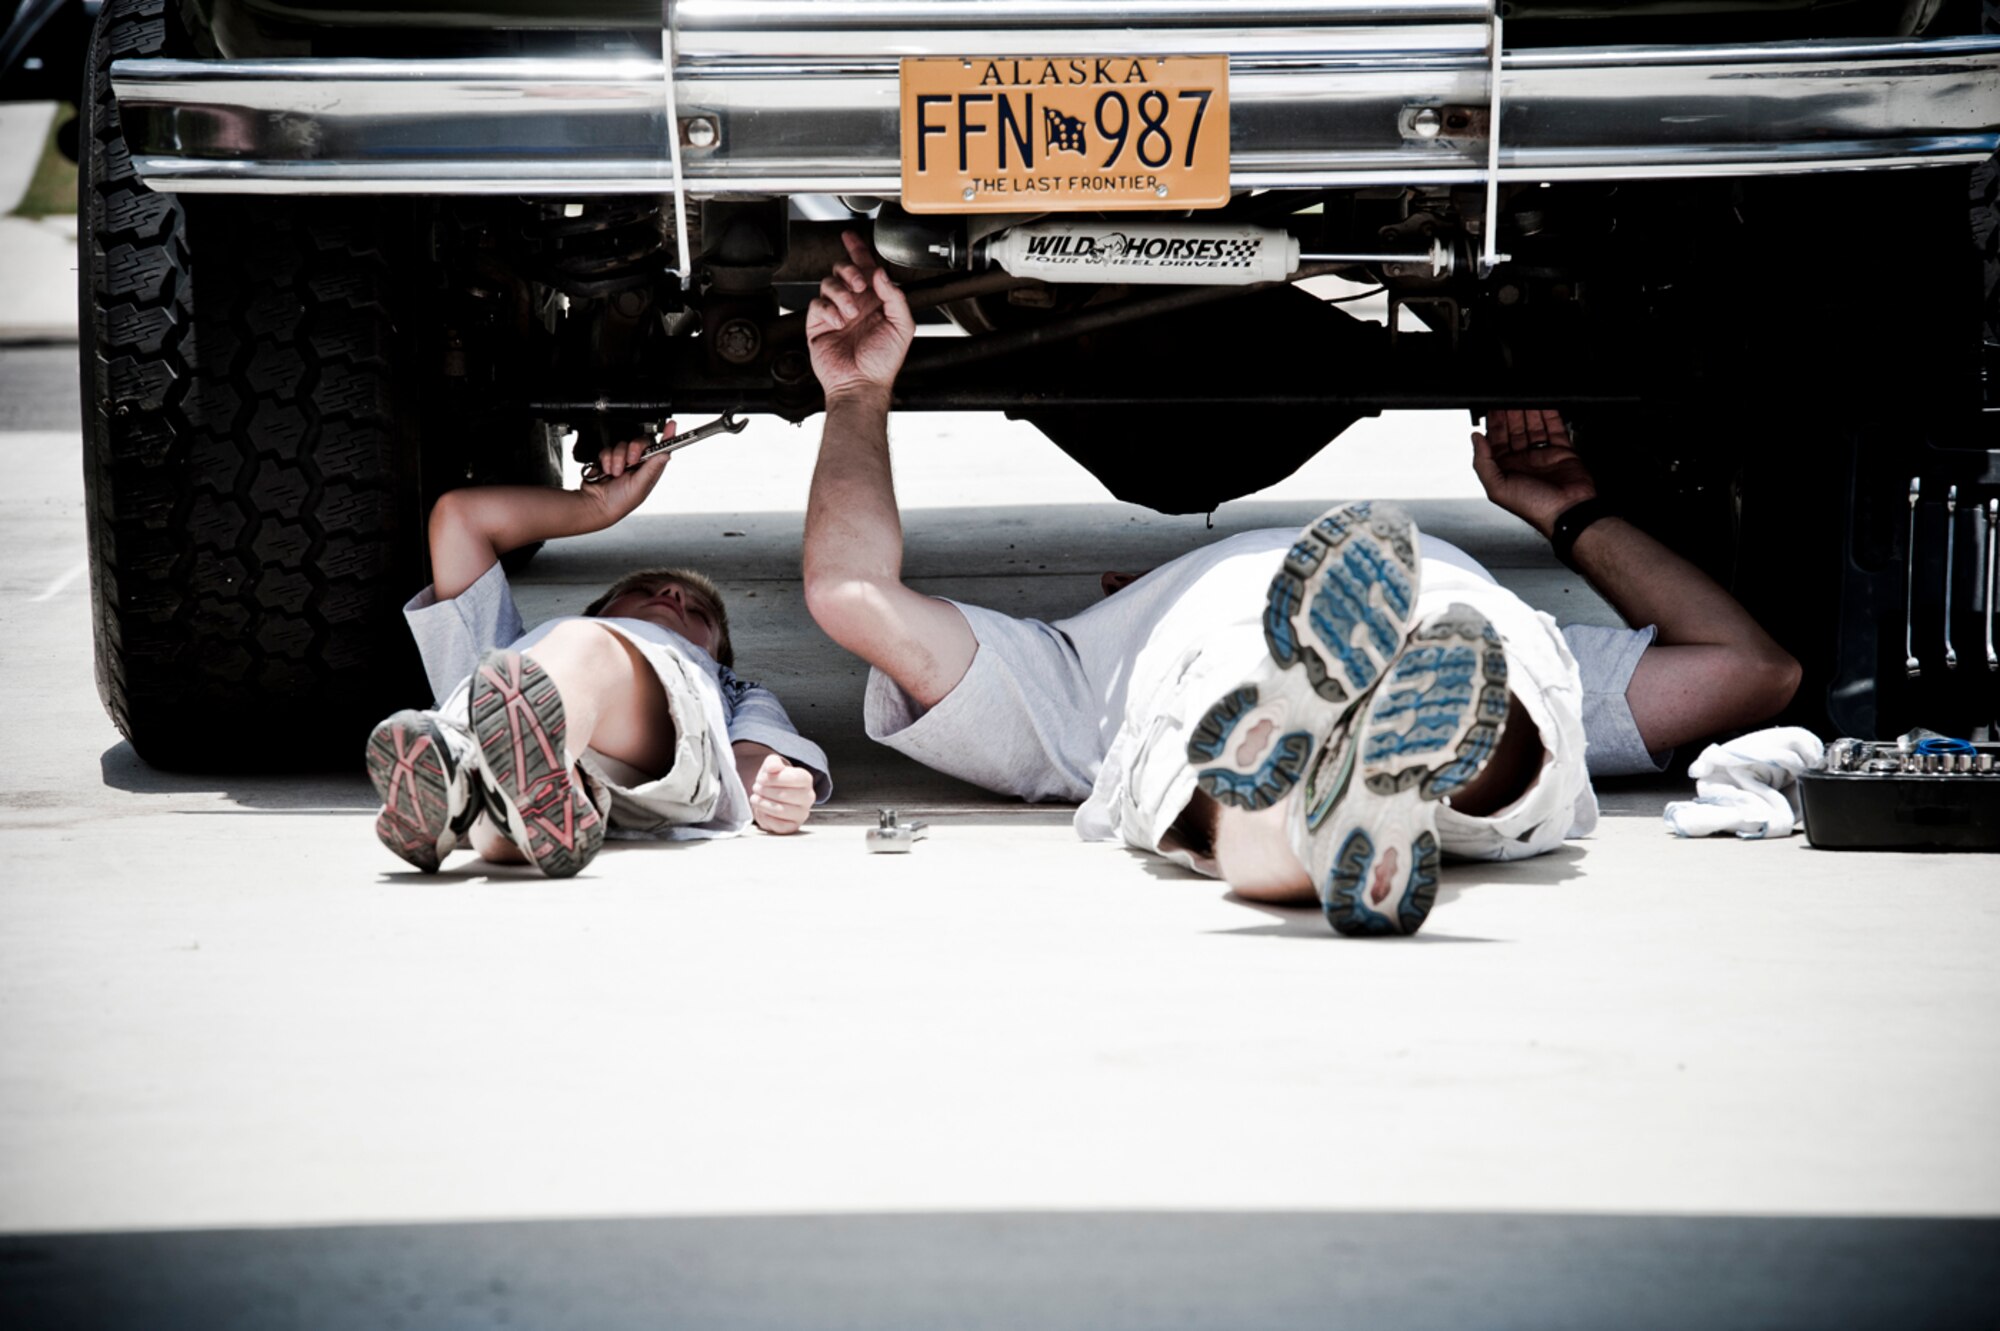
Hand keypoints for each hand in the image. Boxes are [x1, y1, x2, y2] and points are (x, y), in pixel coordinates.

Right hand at [582, 422, 674, 527]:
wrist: (596, 504)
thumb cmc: (620, 503)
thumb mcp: (640, 486)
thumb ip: (652, 468)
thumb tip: (666, 454)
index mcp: (651, 470)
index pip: (662, 449)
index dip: (667, 436)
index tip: (671, 425)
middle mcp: (639, 463)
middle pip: (641, 441)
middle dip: (634, 449)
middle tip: (630, 462)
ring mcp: (623, 459)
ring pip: (623, 444)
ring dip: (617, 458)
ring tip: (615, 473)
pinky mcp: (609, 457)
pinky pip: (608, 448)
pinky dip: (607, 459)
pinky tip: (607, 471)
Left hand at [747, 754, 814, 834]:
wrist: (770, 794)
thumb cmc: (773, 779)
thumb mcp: (772, 765)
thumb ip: (773, 763)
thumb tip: (773, 768)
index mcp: (806, 779)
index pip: (794, 778)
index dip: (774, 779)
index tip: (761, 778)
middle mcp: (808, 797)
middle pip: (785, 795)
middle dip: (765, 791)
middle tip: (756, 788)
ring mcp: (802, 813)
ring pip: (781, 811)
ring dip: (763, 804)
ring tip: (755, 798)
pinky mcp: (793, 826)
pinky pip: (779, 826)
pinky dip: (766, 818)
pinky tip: (762, 810)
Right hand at [806, 230, 914, 405]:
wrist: (862, 384)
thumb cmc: (883, 362)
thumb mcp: (902, 326)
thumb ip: (895, 297)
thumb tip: (881, 274)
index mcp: (875, 301)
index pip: (865, 268)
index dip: (858, 250)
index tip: (851, 237)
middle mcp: (855, 304)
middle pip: (843, 270)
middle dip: (850, 271)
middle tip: (857, 285)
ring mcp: (836, 313)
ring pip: (828, 284)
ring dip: (840, 294)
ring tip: (850, 312)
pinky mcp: (819, 325)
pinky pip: (816, 305)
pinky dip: (827, 310)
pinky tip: (838, 322)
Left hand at [1470, 409, 1598, 538]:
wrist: (1568, 512)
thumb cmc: (1534, 508)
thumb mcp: (1497, 488)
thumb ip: (1483, 463)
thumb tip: (1475, 439)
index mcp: (1505, 470)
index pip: (1496, 440)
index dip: (1494, 423)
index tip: (1493, 407)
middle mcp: (1522, 461)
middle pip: (1514, 430)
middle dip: (1511, 413)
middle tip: (1509, 397)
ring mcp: (1542, 455)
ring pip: (1533, 426)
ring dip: (1529, 411)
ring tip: (1525, 397)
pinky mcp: (1562, 451)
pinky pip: (1555, 428)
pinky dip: (1550, 414)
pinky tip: (1544, 403)